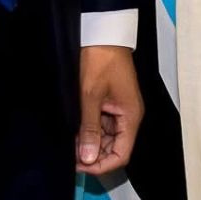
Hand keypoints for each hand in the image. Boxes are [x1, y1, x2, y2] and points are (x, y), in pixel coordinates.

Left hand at [77, 44, 143, 177]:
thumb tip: (88, 158)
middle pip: (114, 149)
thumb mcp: (90, 96)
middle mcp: (128, 116)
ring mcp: (118, 110)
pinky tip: (74, 129)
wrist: (102, 34)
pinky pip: (101, 125)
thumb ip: (89, 129)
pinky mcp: (109, 103)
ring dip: (89, 143)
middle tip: (70, 153)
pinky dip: (88, 130)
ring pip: (106, 138)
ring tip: (70, 141)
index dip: (102, 165)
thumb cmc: (100, 60)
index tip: (80, 165)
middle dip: (93, 155)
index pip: (122, 154)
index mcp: (130, 116)